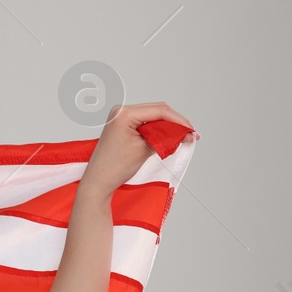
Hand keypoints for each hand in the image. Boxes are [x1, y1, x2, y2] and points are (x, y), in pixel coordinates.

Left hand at [82, 103, 196, 198]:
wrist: (98, 181)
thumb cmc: (114, 167)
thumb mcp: (146, 148)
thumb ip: (167, 137)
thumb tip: (184, 132)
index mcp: (124, 113)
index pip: (159, 111)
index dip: (179, 120)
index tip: (192, 131)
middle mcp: (120, 111)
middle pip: (157, 111)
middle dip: (175, 123)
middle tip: (190, 135)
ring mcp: (120, 118)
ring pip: (153, 117)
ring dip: (168, 126)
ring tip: (182, 138)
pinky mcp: (122, 126)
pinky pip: (145, 123)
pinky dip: (158, 130)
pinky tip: (168, 138)